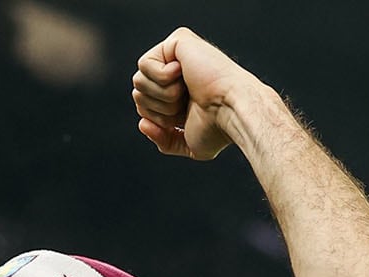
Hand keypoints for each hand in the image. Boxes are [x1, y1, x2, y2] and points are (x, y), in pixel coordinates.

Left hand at [131, 27, 250, 159]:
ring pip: (138, 80)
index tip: (182, 118)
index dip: (157, 119)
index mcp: (178, 93)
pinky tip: (183, 73)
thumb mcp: (188, 143)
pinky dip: (161, 78)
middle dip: (158, 108)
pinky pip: (144, 64)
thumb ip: (165, 140)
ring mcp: (177, 54)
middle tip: (184, 104)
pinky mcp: (177, 40)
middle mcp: (176, 72)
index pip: (144, 106)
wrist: (230, 110)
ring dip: (162, 96)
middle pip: (137, 92)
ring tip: (185, 91)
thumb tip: (142, 124)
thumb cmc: (218, 128)